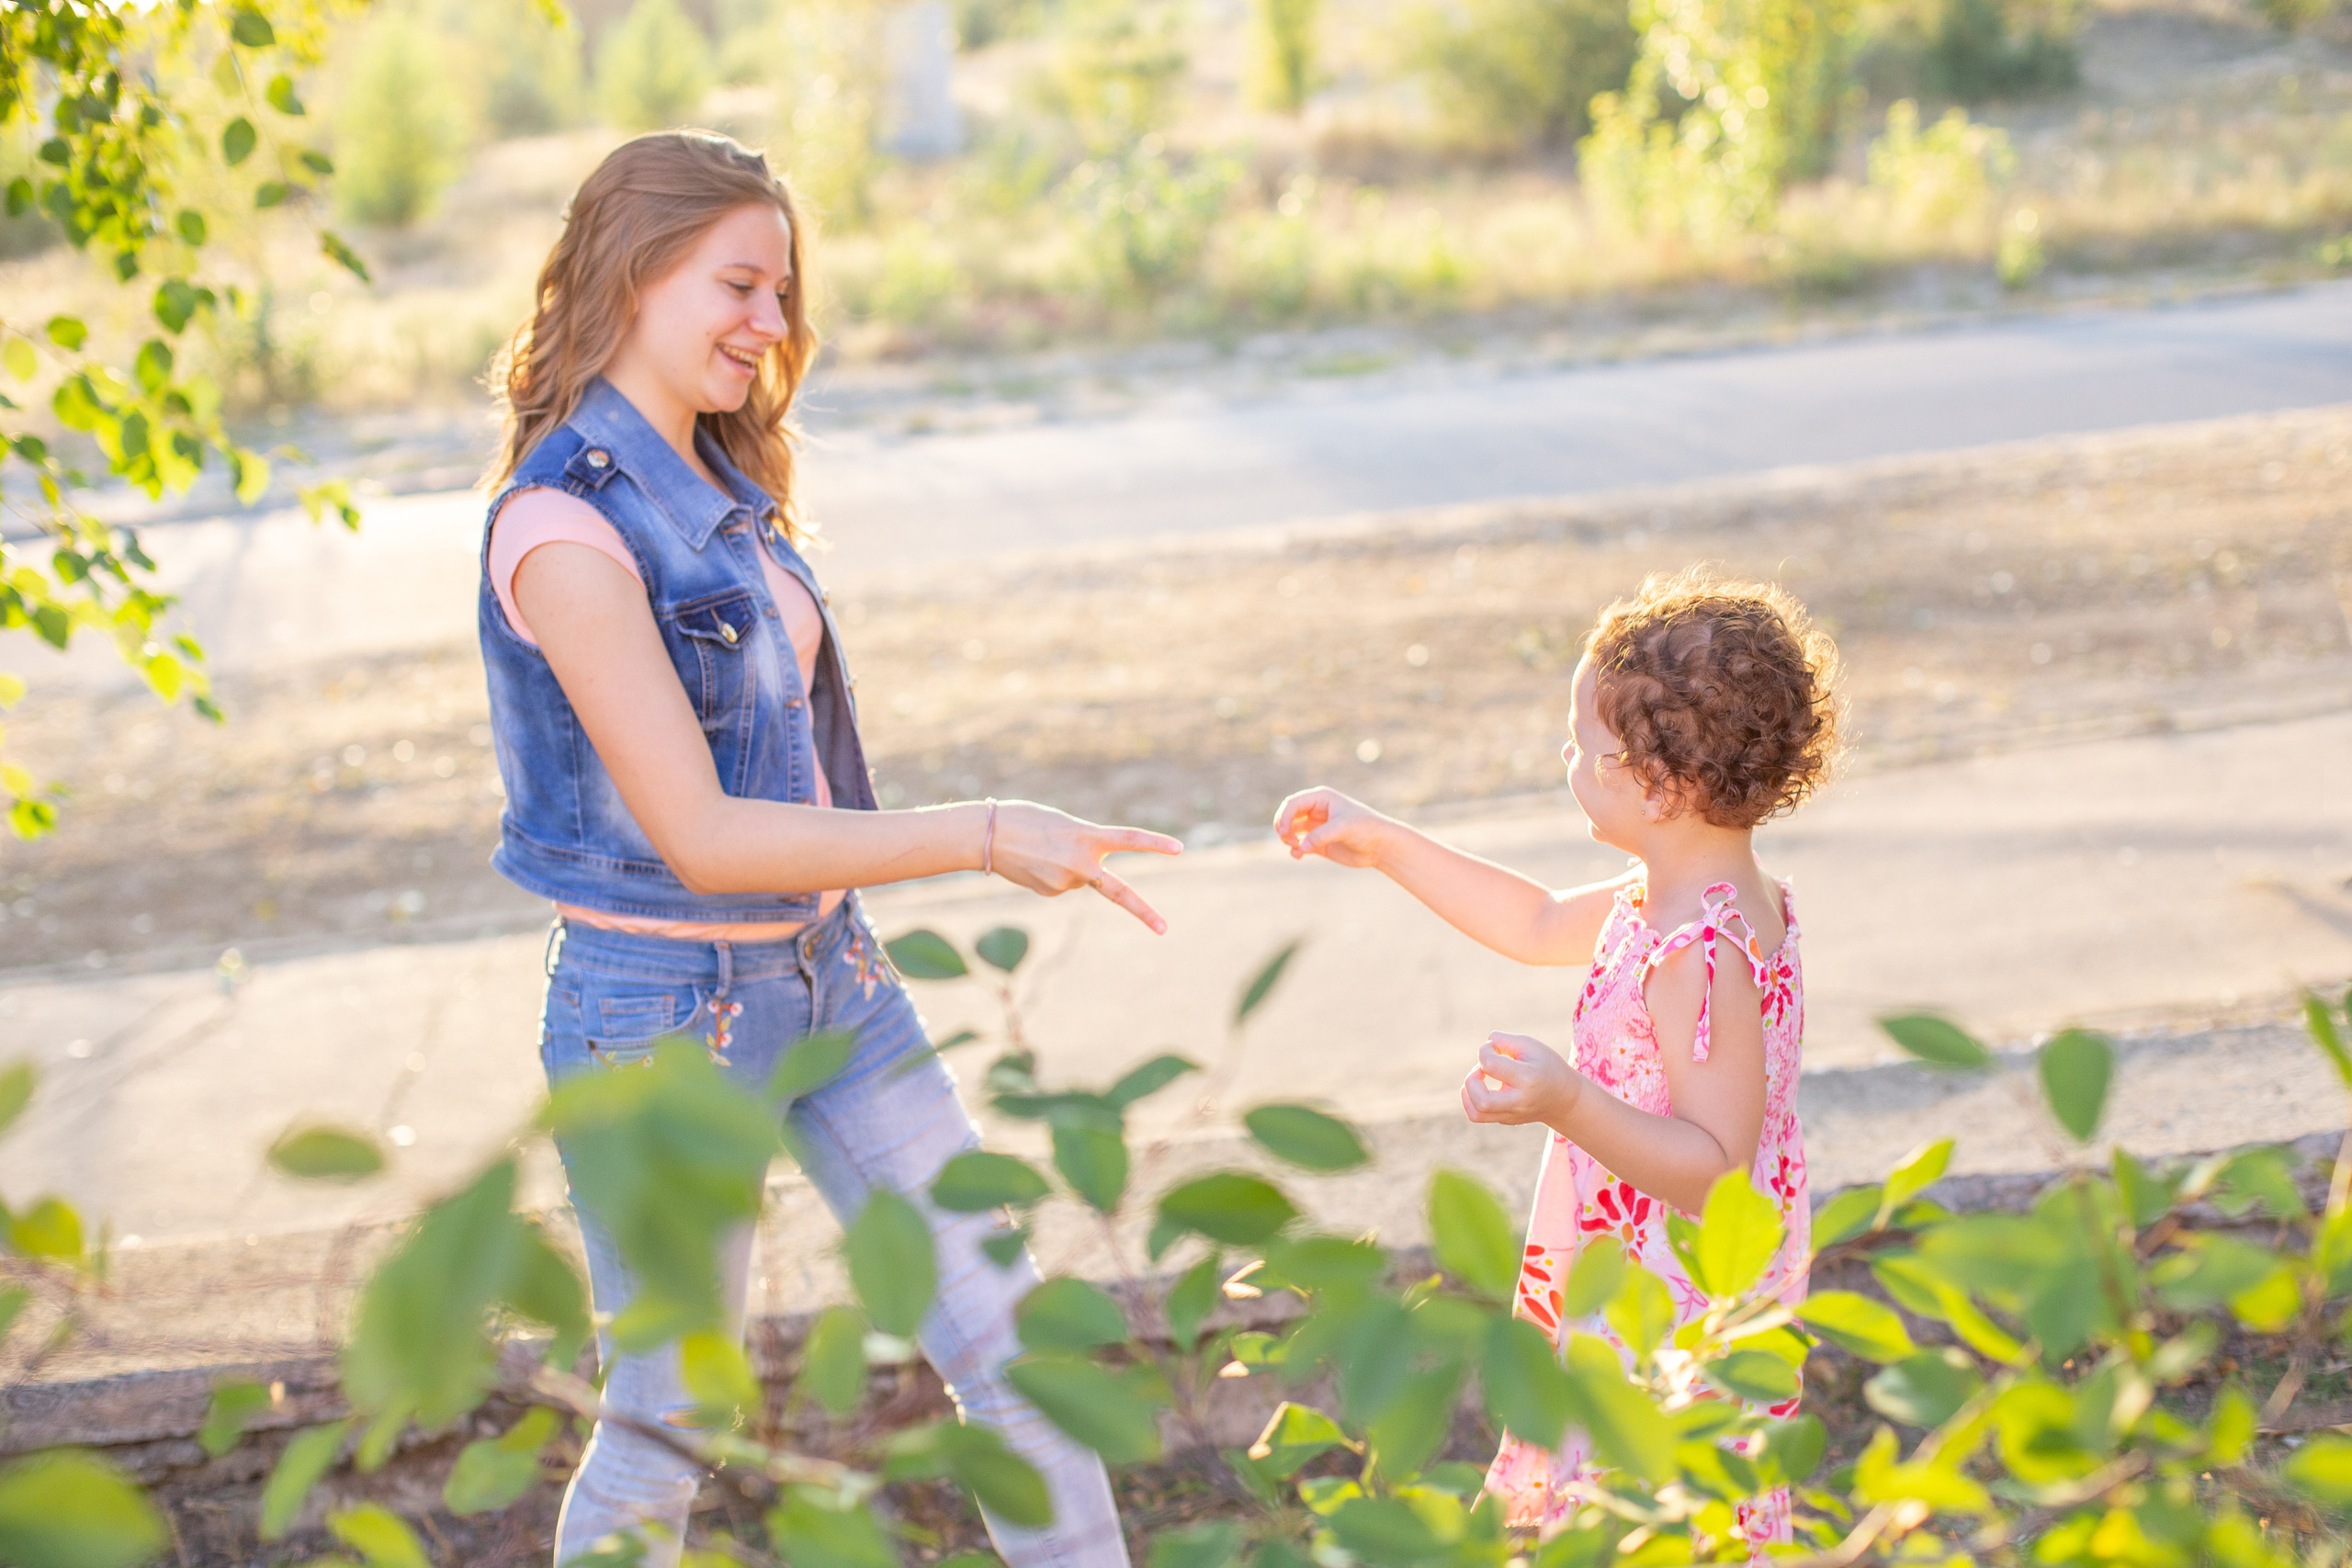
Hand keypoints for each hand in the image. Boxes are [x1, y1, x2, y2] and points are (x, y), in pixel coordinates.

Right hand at [989, 800, 1183, 933]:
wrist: (986, 836)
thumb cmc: (1025, 819)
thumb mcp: (1063, 824)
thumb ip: (1083, 846)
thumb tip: (1086, 880)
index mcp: (1087, 836)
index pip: (1128, 838)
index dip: (1154, 843)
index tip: (1178, 849)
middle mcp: (1080, 864)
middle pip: (1118, 892)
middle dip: (1143, 912)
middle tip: (1165, 930)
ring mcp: (1065, 882)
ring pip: (1080, 879)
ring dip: (1066, 867)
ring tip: (1040, 850)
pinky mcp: (1050, 893)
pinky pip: (1061, 884)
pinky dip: (1051, 874)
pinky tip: (1032, 863)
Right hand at [1272, 787, 1390, 868]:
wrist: (1380, 846)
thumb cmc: (1365, 828)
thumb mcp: (1343, 827)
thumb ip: (1320, 835)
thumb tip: (1300, 847)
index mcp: (1321, 798)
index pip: (1293, 803)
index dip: (1285, 816)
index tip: (1285, 833)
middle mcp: (1316, 811)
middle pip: (1288, 815)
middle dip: (1283, 827)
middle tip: (1287, 840)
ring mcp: (1317, 828)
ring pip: (1291, 831)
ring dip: (1288, 839)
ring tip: (1295, 848)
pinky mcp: (1319, 844)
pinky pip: (1299, 845)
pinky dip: (1295, 850)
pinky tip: (1298, 855)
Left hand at [1461, 1031, 1582, 1127]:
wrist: (1563, 1098)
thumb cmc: (1545, 1066)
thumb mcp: (1531, 1045)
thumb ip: (1505, 1040)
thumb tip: (1484, 1046)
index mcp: (1527, 1079)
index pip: (1490, 1065)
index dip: (1485, 1050)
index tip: (1495, 1047)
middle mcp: (1518, 1102)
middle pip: (1481, 1101)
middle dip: (1471, 1079)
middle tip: (1481, 1069)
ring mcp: (1512, 1115)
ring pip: (1476, 1114)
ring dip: (1467, 1092)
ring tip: (1478, 1078)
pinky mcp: (1506, 1120)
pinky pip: (1478, 1115)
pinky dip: (1471, 1099)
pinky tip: (1480, 1086)